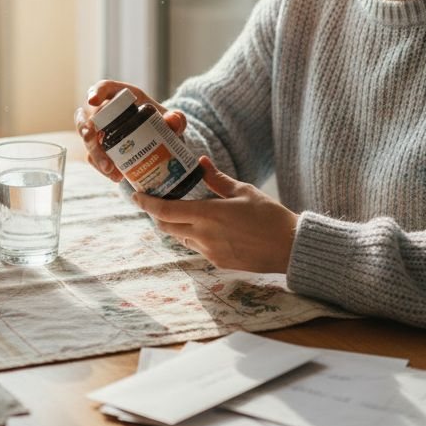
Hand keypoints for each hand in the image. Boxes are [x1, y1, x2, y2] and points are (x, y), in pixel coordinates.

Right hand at [74, 80, 186, 182]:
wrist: (162, 142)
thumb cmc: (163, 124)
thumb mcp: (173, 120)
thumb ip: (177, 119)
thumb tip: (173, 121)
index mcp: (121, 96)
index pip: (104, 87)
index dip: (95, 91)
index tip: (93, 100)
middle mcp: (106, 112)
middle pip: (89, 119)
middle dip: (90, 136)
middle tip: (101, 149)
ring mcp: (100, 130)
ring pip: (88, 141)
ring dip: (96, 156)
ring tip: (112, 171)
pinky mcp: (100, 148)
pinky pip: (93, 157)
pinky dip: (101, 167)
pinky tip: (117, 176)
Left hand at [131, 156, 298, 273]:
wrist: (289, 248)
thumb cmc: (269, 216)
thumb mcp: (243, 191)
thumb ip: (217, 179)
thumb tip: (200, 163)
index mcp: (207, 215)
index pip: (165, 211)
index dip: (146, 204)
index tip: (136, 196)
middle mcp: (203, 236)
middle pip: (166, 226)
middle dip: (157, 214)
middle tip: (156, 201)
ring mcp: (209, 252)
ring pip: (181, 238)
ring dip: (176, 226)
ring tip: (182, 212)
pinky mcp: (218, 263)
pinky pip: (197, 248)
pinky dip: (194, 236)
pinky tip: (206, 227)